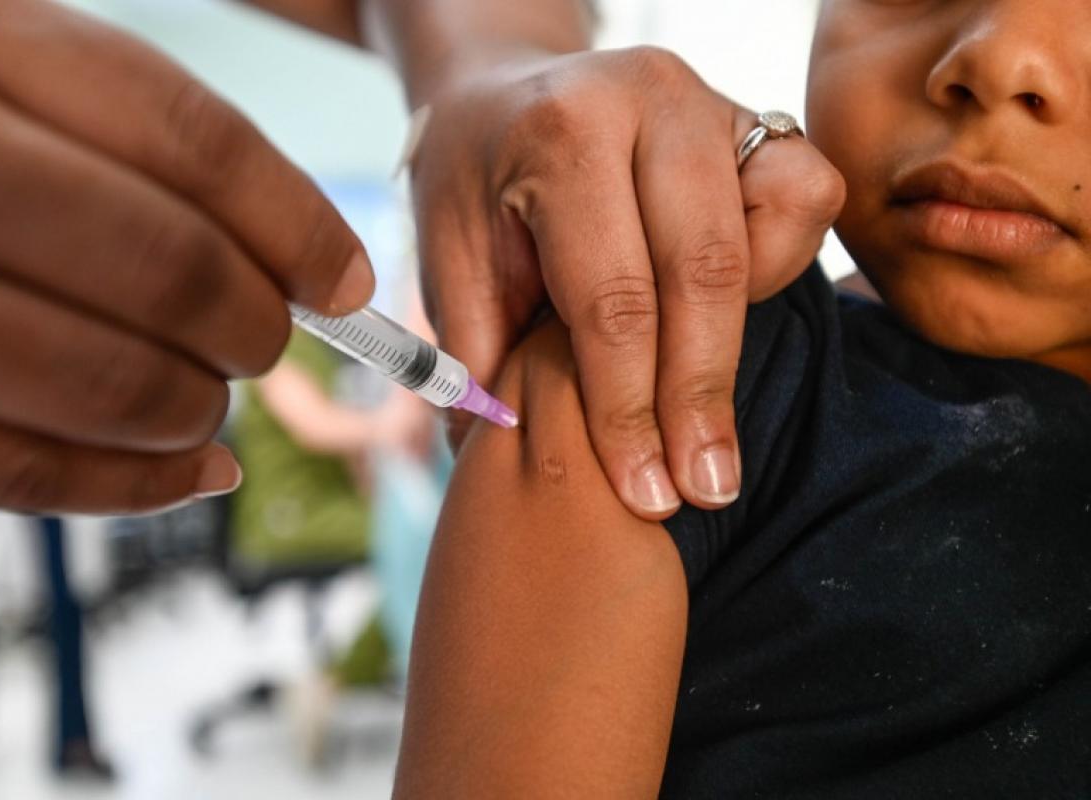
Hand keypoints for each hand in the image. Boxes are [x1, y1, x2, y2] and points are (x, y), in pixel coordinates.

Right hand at [0, 0, 372, 512]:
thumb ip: (130, 131)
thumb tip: (307, 267)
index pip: (193, 144)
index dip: (299, 228)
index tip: (347, 282)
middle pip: (167, 271)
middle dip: (254, 326)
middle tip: (264, 338)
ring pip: (106, 386)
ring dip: (199, 410)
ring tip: (209, 398)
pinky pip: (14, 474)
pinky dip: (131, 488)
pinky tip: (195, 475)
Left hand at [408, 46, 844, 517]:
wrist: (500, 97)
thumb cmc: (474, 188)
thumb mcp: (450, 264)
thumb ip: (480, 355)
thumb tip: (497, 459)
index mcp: (560, 136)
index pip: (613, 298)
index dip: (629, 410)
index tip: (645, 493)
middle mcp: (646, 100)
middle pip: (702, 273)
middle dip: (699, 396)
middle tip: (703, 488)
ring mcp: (709, 102)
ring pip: (771, 232)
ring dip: (741, 337)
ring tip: (707, 417)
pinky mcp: (752, 119)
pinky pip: (806, 195)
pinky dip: (781, 264)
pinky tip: (725, 320)